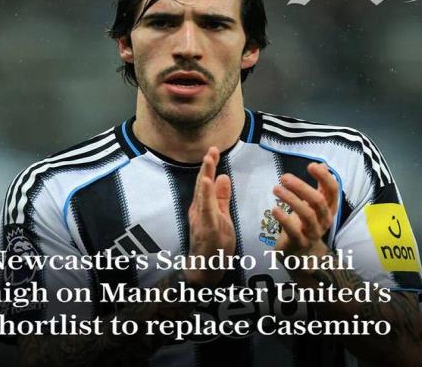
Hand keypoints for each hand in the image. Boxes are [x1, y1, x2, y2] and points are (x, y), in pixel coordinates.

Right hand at [185, 147, 234, 286]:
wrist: (204, 272)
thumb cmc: (214, 245)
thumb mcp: (221, 217)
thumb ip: (221, 198)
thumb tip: (222, 176)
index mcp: (203, 206)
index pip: (206, 183)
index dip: (209, 166)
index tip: (214, 150)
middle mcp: (199, 210)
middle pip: (202, 185)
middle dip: (207, 166)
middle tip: (211, 149)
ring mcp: (200, 220)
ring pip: (202, 195)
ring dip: (204, 176)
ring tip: (208, 159)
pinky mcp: (204, 229)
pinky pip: (205, 210)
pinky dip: (205, 195)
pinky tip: (207, 182)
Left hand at [273, 162, 338, 258]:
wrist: (302, 254)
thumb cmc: (307, 223)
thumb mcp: (314, 204)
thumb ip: (319, 186)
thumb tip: (322, 165)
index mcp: (329, 208)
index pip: (333, 191)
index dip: (325, 177)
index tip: (311, 165)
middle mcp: (324, 220)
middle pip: (318, 201)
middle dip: (301, 187)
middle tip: (284, 177)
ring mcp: (313, 233)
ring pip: (307, 215)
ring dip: (291, 199)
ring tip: (276, 189)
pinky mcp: (299, 242)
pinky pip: (293, 230)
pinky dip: (284, 219)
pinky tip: (274, 209)